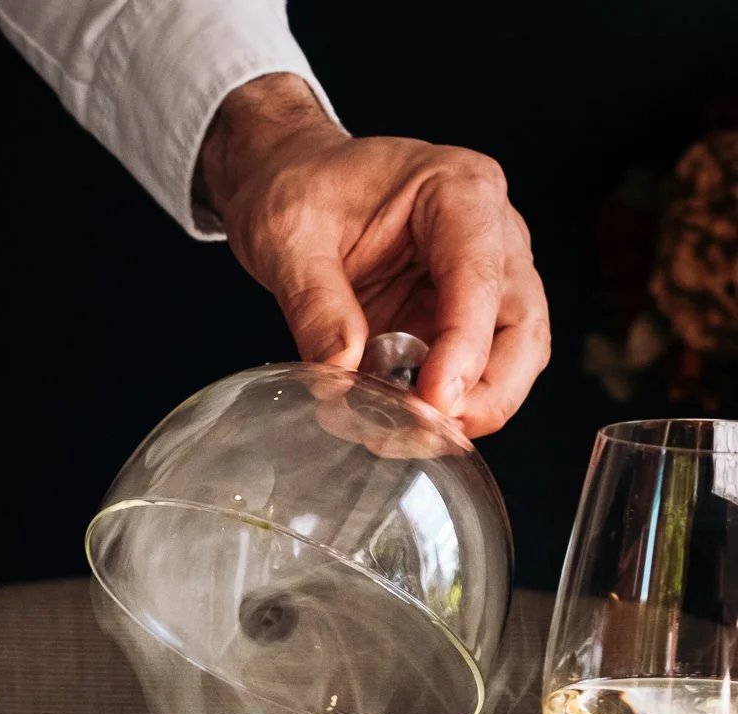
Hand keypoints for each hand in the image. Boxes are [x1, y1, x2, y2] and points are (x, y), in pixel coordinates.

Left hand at [196, 75, 549, 437]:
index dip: (465, 347)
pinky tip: (408, 423)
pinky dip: (453, 406)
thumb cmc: (298, 190)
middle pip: (523, 326)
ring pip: (516, 356)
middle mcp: (490, 231)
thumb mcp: (287, 239)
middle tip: (431, 430)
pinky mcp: (463, 318)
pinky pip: (479, 372)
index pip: (482, 276)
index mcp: (458, 189)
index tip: (434, 399)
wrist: (290, 183)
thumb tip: (341, 373)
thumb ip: (314, 305)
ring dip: (477, 406)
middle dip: (488, 391)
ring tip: (414, 434)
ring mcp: (486, 278)